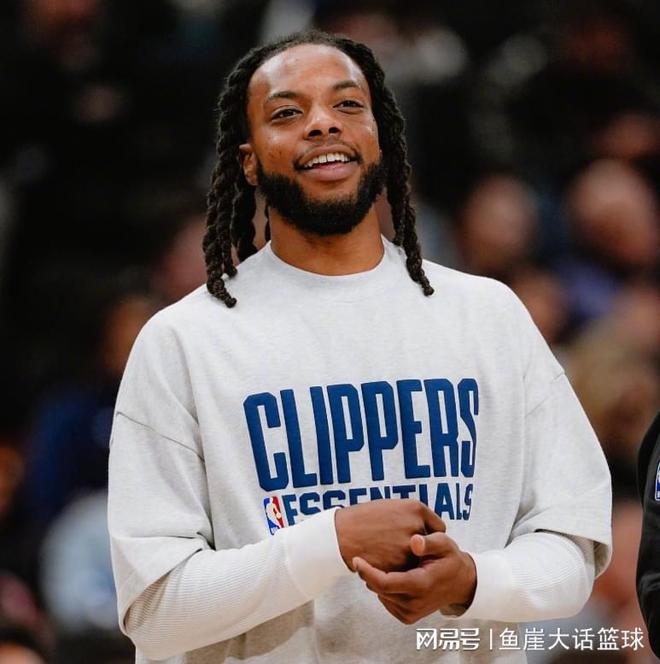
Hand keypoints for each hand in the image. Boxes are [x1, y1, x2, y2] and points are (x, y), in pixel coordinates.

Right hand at [335, 499, 444, 572]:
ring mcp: (409, 547)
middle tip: (409, 551)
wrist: (341, 535)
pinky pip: (408, 572)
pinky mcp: (400, 565)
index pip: (438, 528)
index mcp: (416, 508)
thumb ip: (411, 517)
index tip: (423, 541)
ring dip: (412, 562)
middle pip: (431, 546)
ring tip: (393, 556)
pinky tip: (386, 563)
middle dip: (423, 551)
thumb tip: (425, 529)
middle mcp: (417, 526)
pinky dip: (401, 571)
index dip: (431, 536)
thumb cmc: (364, 519)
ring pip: (420, 561)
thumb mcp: (391, 507)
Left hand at [353, 531, 476, 624]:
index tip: (356, 559)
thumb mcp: (445, 544)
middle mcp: (415, 603)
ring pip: (380, 595)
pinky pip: (386, 601)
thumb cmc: (450, 558)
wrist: (460, 583)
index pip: (385, 582)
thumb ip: (429, 542)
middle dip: (369, 573)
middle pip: (379, 589)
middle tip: (365, 555)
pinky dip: (383, 588)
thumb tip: (414, 541)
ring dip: (376, 580)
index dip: (367, 572)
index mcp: (421, 584)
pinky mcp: (408, 617)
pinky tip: (390, 574)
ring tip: (382, 562)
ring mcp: (411, 613)